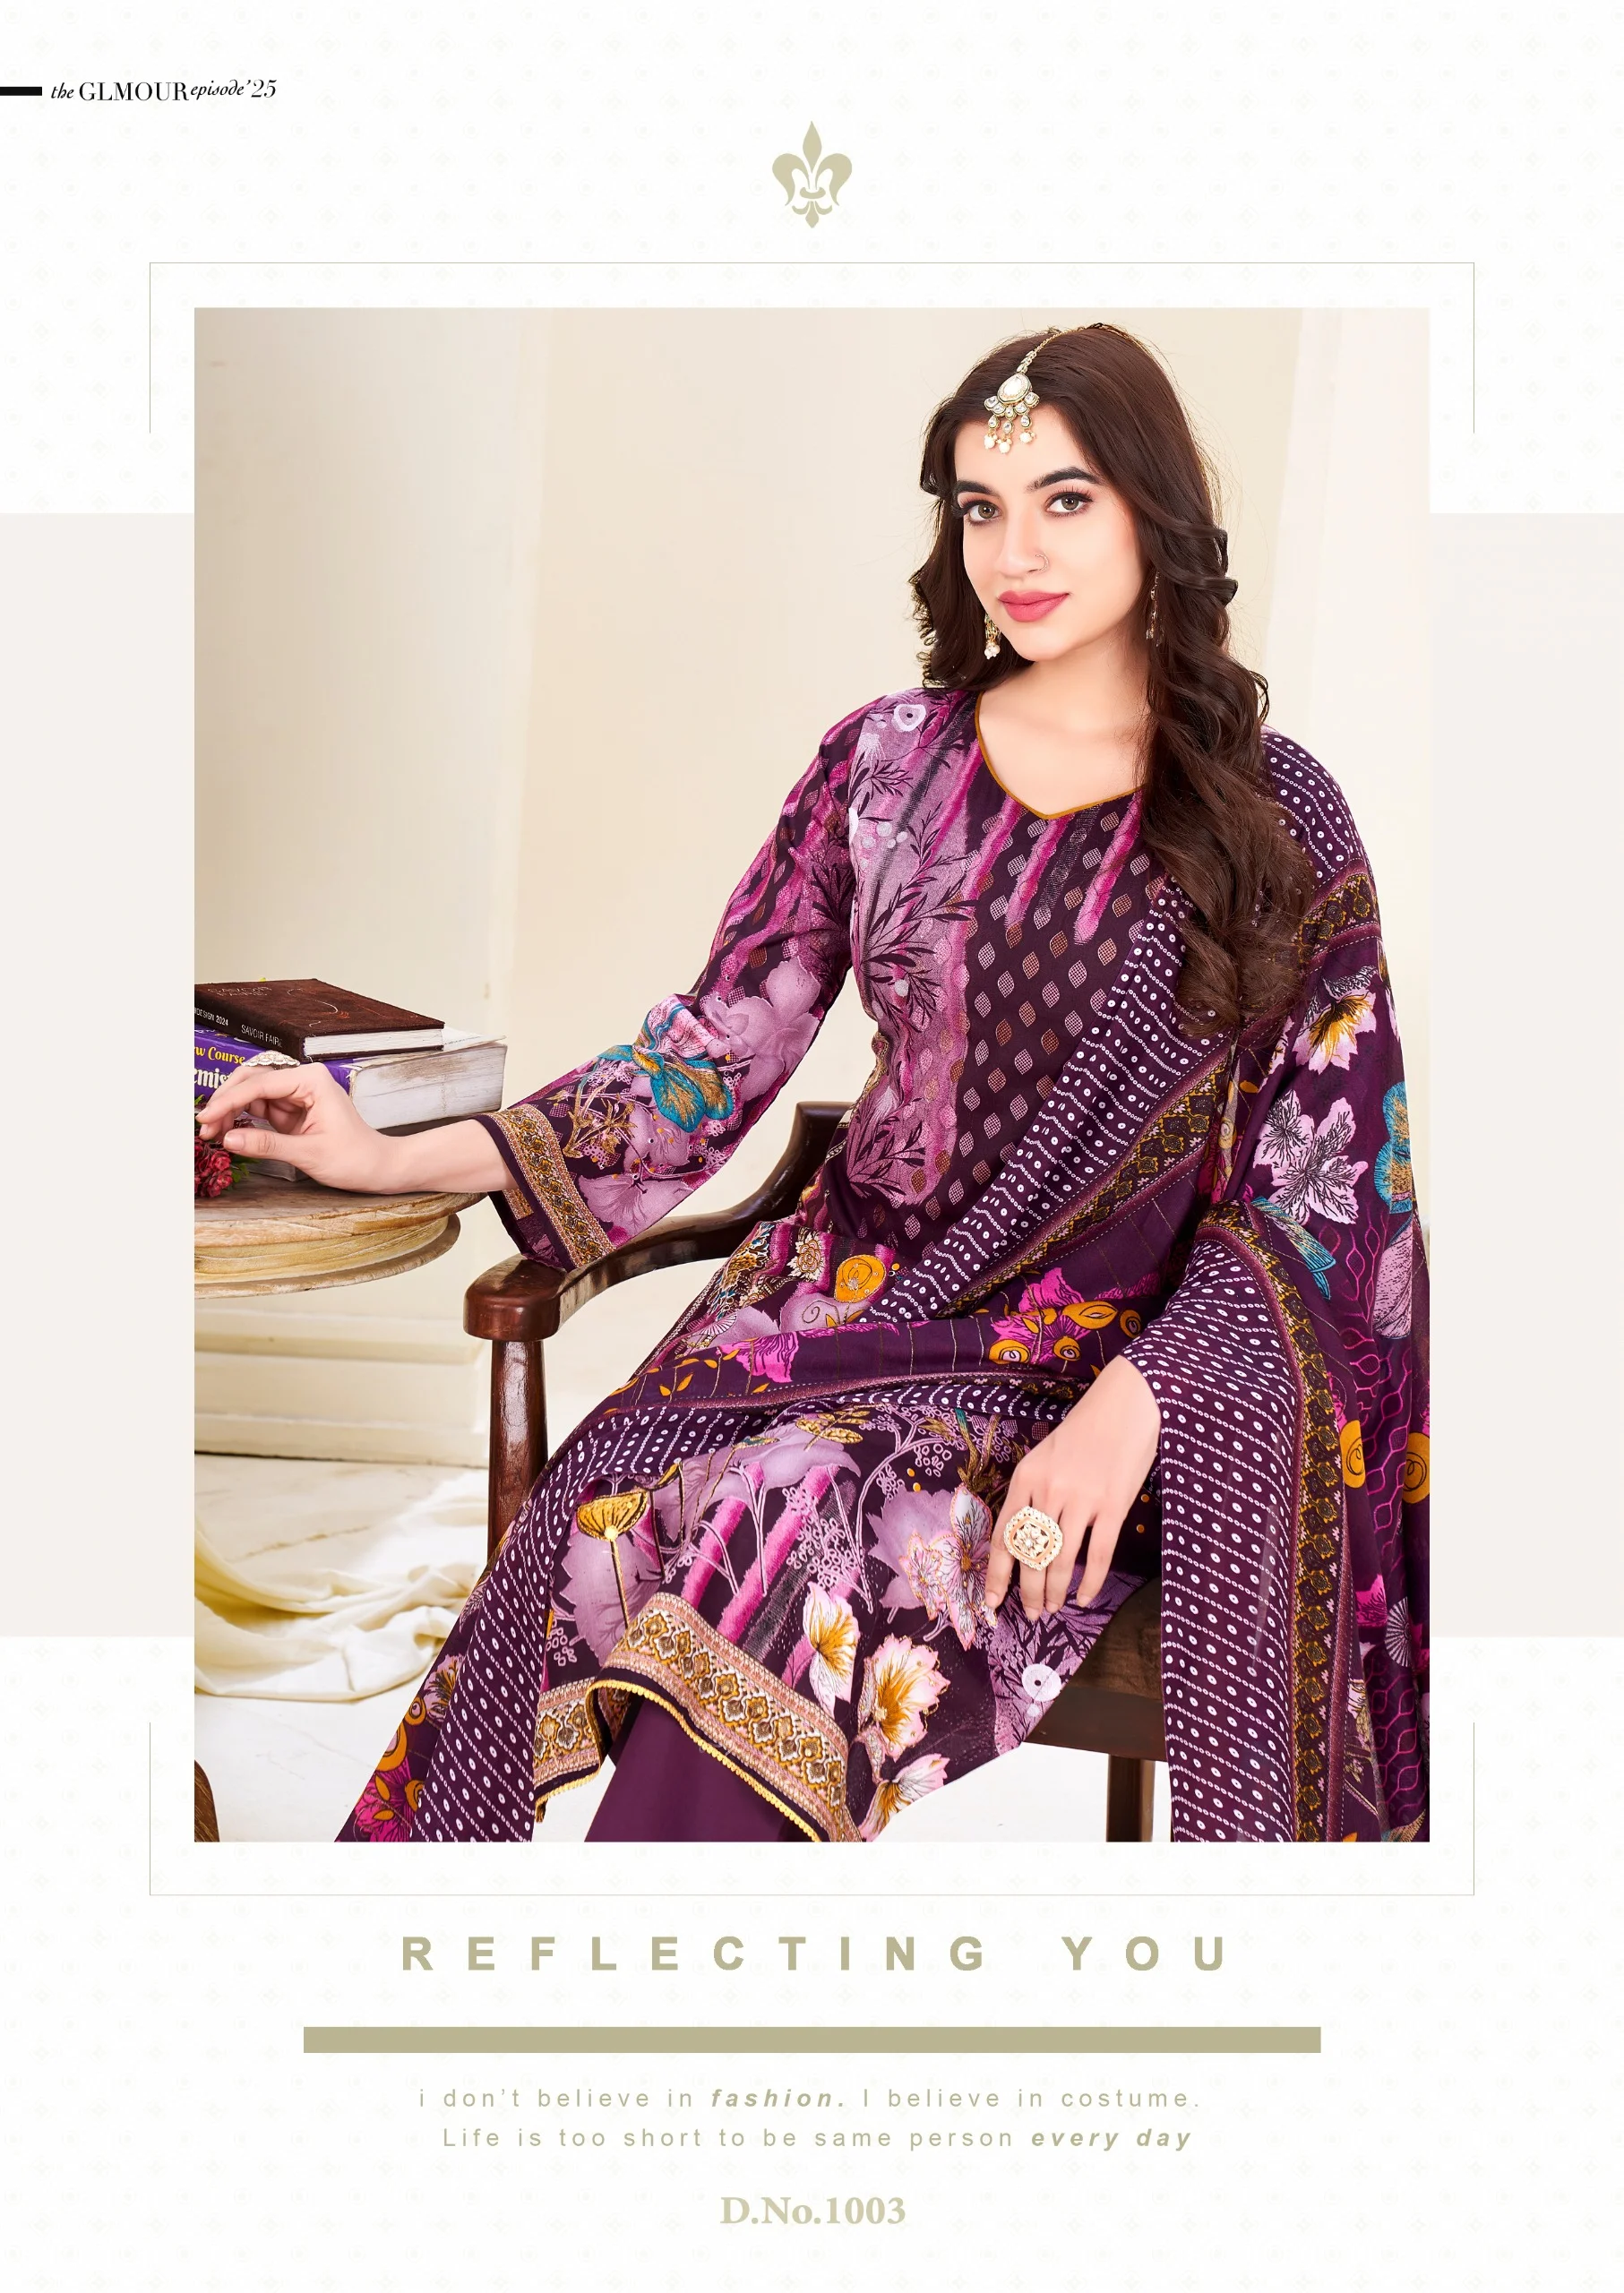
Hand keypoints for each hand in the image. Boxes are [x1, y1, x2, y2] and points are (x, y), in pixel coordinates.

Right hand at [196, 1062, 403, 1190]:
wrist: (378, 1167)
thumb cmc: (355, 1158)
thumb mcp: (309, 1153)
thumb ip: (267, 1145)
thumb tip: (228, 1140)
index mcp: (311, 1080)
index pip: (260, 1084)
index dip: (228, 1101)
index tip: (206, 1119)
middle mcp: (303, 1080)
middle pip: (252, 1081)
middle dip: (226, 1102)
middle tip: (205, 1127)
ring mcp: (296, 1094)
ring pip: (251, 1094)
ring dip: (230, 1111)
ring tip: (212, 1133)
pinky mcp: (291, 1110)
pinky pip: (259, 1110)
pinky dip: (241, 1120)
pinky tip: (227, 1133)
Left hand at [985, 1353, 1160, 1619]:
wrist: (1126, 1406)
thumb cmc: (1085, 1431)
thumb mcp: (1044, 1456)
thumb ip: (1032, 1493)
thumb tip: (1025, 1540)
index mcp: (1025, 1478)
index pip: (1003, 1537)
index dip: (997, 1575)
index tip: (992, 1602)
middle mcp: (1047, 1491)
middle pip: (1030, 1556)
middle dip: (1027, 1593)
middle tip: (1032, 1614)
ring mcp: (1081, 1500)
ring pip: (1059, 1562)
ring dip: (1054, 1593)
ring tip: (1053, 1609)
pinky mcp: (1112, 1507)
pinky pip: (1096, 1556)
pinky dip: (1089, 1583)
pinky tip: (1084, 1598)